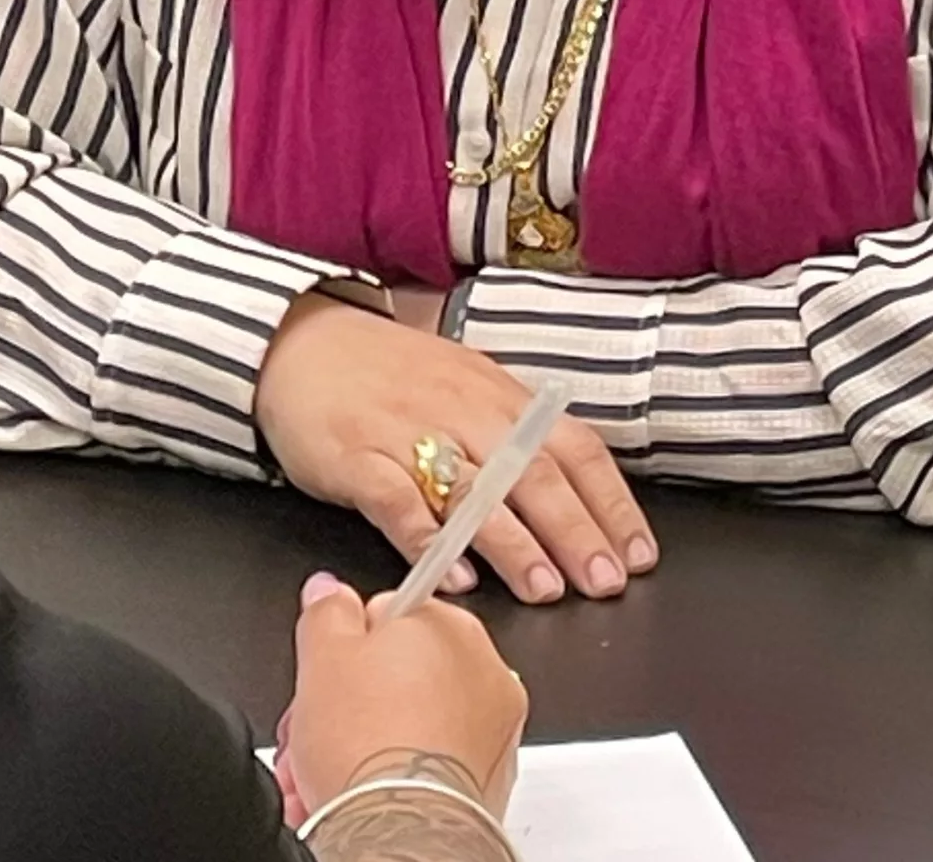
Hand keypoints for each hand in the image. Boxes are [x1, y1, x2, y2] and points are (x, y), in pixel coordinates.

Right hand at [254, 293, 655, 603]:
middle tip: (604, 582)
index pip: (572, 447)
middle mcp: (461, 411)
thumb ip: (511, 434)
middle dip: (575, 533)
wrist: (295, 342)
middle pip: (532, 474)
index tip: (637, 554)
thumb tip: (572, 495)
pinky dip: (428, 542)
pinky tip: (453, 578)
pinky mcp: (355, 458)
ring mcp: (407, 435)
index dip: (610, 503)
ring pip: (473, 491)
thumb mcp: (461, 385)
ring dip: (514, 544)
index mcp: (495, 395)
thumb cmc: (385, 373)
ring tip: (545, 589)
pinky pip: (397, 502)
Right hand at [281, 573, 525, 814]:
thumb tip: (328, 592)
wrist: (402, 831)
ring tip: (326, 767)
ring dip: (364, 740)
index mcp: (450, 628)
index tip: (327, 671)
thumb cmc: (369, 748)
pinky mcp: (490, 782)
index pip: (390, 615)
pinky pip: (434, 763)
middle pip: (400, 673)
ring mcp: (493, 730)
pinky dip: (397, 773)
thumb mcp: (321, 653)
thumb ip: (327, 610)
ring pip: (413, 722)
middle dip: (350, 701)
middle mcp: (484, 673)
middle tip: (316, 724)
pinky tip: (359, 789)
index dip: (346, 647)